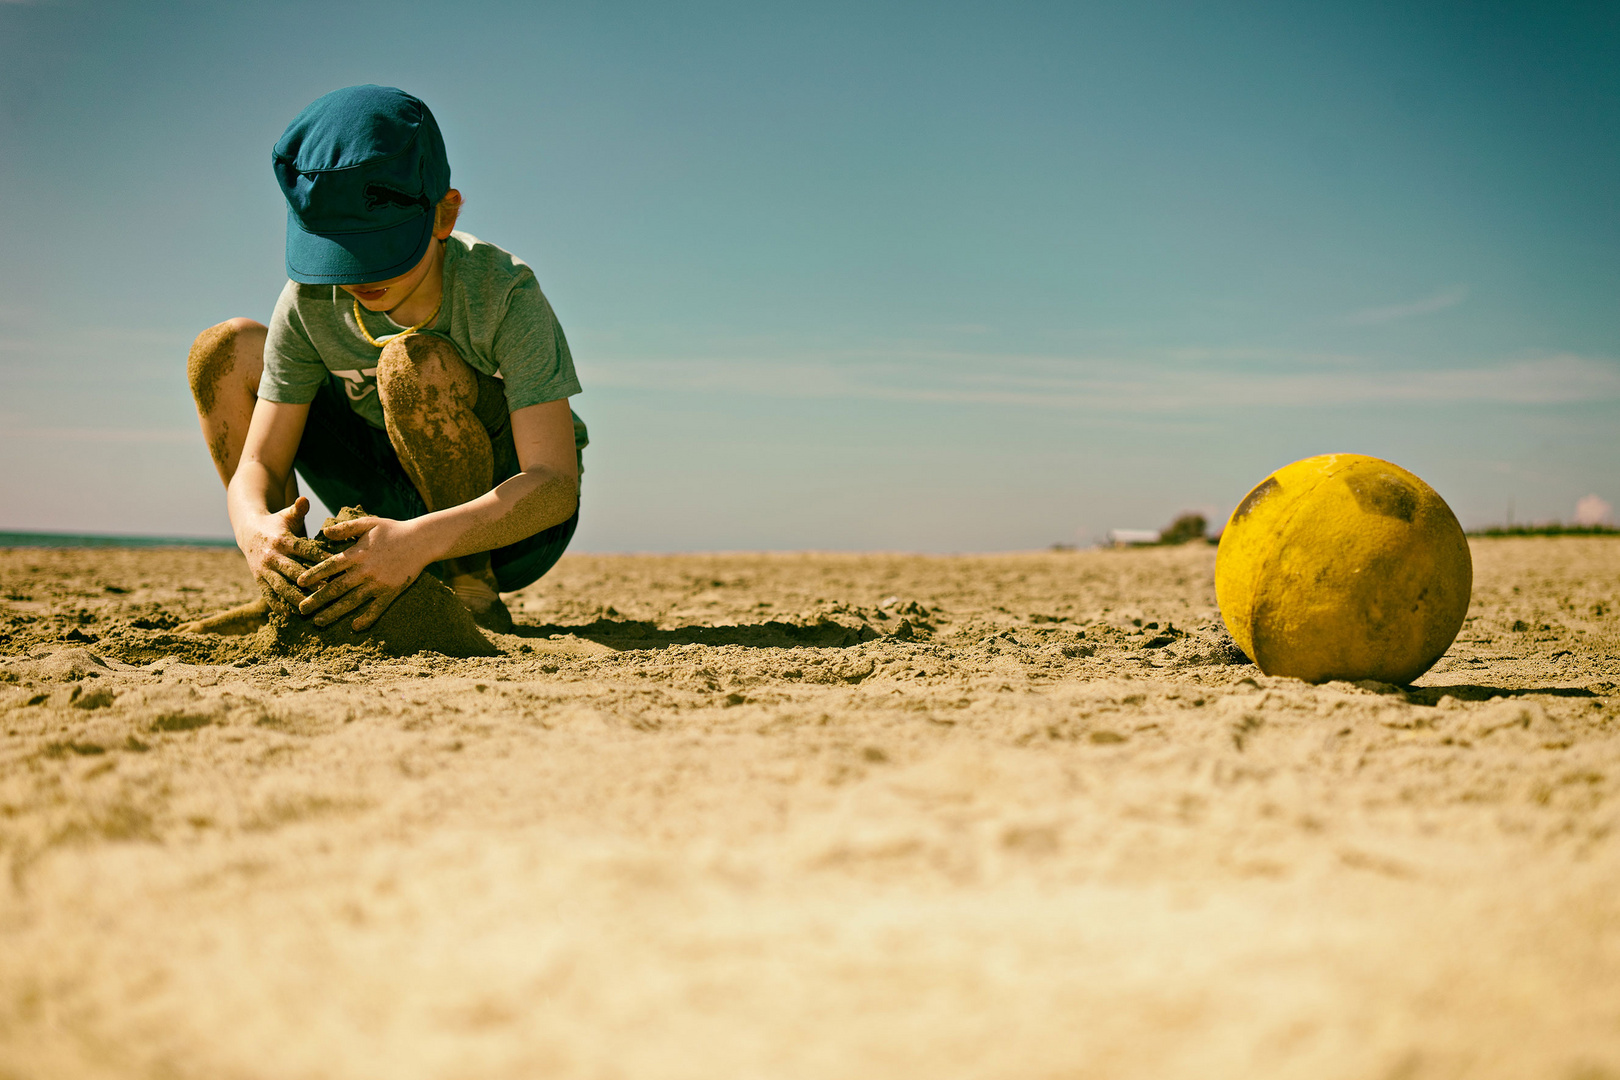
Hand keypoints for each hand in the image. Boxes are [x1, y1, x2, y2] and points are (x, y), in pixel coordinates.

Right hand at [239, 497, 325, 607]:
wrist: (249, 531)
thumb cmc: (277, 523)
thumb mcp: (287, 515)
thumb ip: (298, 509)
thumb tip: (304, 499)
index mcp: (282, 540)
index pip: (304, 550)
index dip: (319, 557)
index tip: (335, 564)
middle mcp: (272, 556)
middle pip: (293, 571)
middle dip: (309, 582)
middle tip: (327, 591)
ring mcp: (264, 569)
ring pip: (281, 586)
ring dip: (295, 598)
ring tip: (309, 609)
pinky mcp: (258, 579)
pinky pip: (268, 594)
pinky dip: (278, 605)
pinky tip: (290, 614)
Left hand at [294, 515, 429, 630]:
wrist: (422, 540)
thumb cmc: (393, 530)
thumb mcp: (369, 523)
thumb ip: (346, 528)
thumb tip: (325, 532)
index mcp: (357, 553)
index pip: (330, 566)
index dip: (313, 575)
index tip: (299, 583)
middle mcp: (365, 570)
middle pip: (336, 588)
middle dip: (317, 600)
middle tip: (301, 610)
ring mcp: (378, 583)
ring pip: (352, 602)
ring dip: (334, 613)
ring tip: (318, 622)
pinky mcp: (391, 591)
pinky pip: (377, 609)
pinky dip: (366, 619)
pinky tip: (354, 627)